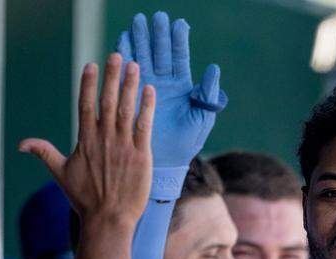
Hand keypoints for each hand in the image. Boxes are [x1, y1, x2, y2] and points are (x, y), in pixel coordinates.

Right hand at [19, 53, 154, 226]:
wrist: (108, 220)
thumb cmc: (84, 199)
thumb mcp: (60, 173)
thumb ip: (43, 153)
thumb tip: (20, 144)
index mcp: (85, 141)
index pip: (85, 104)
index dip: (88, 83)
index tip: (91, 64)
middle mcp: (104, 139)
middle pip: (107, 101)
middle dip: (111, 76)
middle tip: (116, 55)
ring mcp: (123, 146)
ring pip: (127, 109)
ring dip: (131, 85)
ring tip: (134, 66)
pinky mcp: (141, 156)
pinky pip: (145, 126)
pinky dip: (147, 107)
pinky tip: (150, 91)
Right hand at [117, 11, 226, 168]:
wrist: (166, 164)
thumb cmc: (186, 143)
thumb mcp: (201, 118)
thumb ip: (208, 94)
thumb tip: (214, 68)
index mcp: (181, 87)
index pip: (179, 58)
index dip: (178, 41)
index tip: (179, 24)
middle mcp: (163, 84)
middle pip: (159, 53)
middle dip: (157, 34)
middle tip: (155, 17)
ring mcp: (146, 89)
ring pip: (142, 58)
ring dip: (139, 40)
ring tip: (136, 22)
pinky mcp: (131, 97)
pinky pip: (126, 75)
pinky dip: (123, 58)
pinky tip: (121, 41)